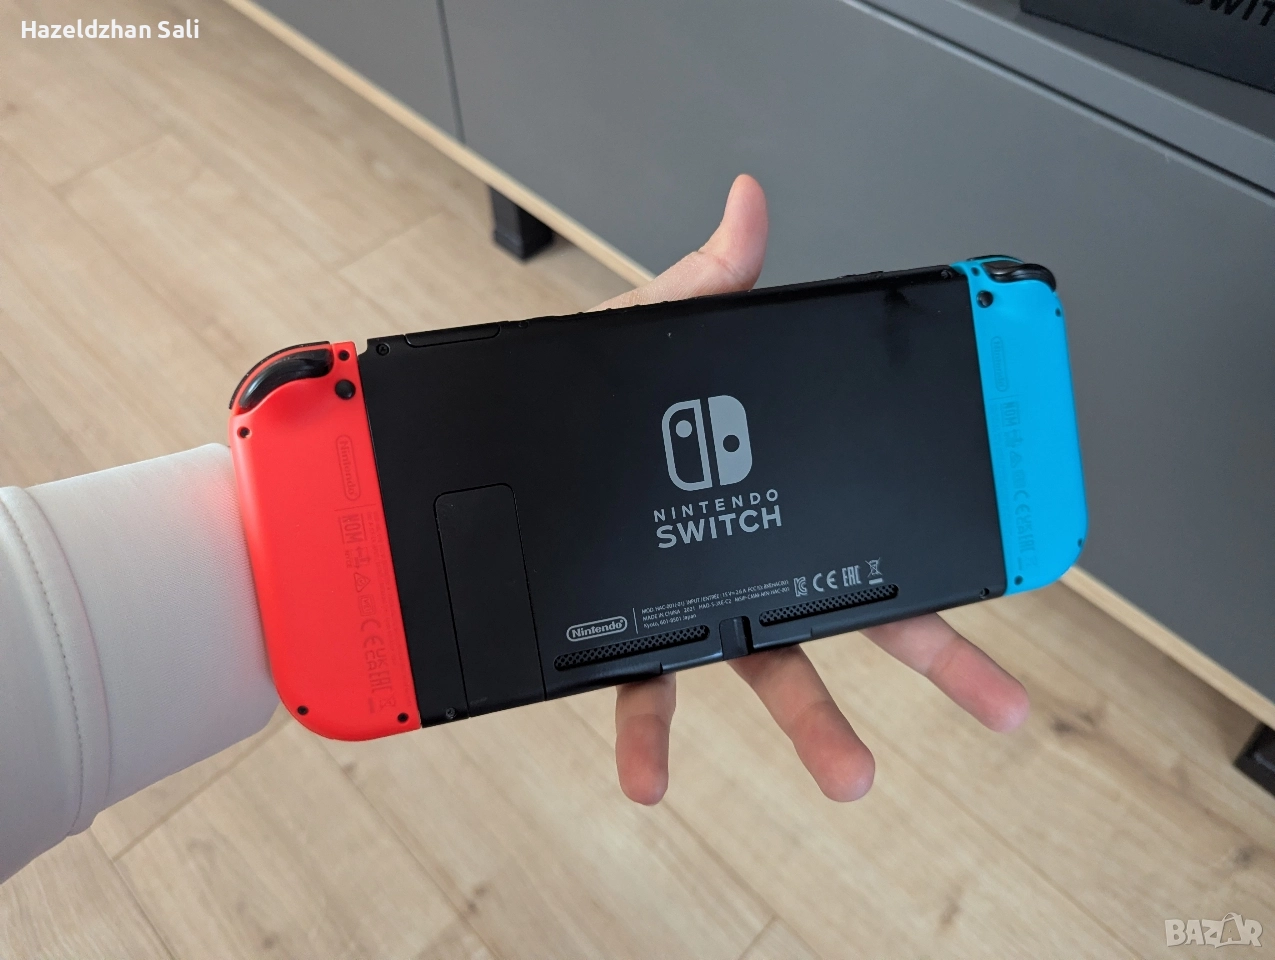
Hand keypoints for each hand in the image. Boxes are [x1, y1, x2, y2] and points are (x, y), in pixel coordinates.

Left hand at [594, 175, 1029, 804]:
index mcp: (769, 490)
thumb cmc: (570, 399)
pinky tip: (652, 781)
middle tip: (1001, 703)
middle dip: (941, 660)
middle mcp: (744, 558)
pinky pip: (643, 694)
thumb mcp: (650, 334)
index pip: (880, 522)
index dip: (949, 546)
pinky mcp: (624, 636)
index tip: (1011, 568)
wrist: (482, 451)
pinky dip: (647, 742)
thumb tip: (746, 204)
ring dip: (816, 727)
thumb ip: (707, 283)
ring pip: (771, 671)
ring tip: (854, 773)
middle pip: (863, 614)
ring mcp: (690, 604)